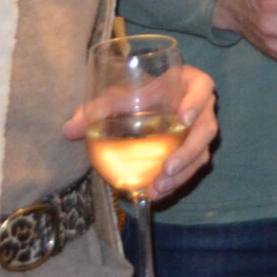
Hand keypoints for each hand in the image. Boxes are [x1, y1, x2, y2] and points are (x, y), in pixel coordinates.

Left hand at [59, 66, 218, 199]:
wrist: (141, 106)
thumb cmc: (133, 94)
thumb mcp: (116, 95)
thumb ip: (95, 109)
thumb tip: (69, 130)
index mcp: (188, 83)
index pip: (203, 86)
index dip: (196, 102)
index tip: (183, 119)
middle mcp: (200, 107)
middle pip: (207, 128)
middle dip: (188, 152)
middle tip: (167, 168)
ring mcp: (199, 132)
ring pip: (201, 153)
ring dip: (182, 173)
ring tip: (157, 188)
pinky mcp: (192, 152)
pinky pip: (191, 169)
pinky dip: (175, 183)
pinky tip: (155, 194)